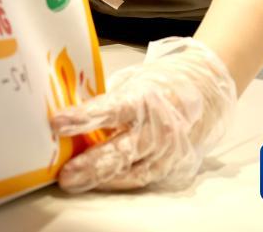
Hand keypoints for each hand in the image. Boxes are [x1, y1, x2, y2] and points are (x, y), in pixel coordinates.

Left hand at [52, 37, 237, 191]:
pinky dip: (118, 181)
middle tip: (65, 173)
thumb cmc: (161, 81)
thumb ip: (105, 97)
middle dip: (90, 164)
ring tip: (74, 182)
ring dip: (101, 178)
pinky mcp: (171, 163)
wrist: (205, 89)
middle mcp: (158, 127)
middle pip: (121, 149)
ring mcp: (167, 149)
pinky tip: (97, 182)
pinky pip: (141, 176)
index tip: (57, 123)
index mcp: (146, 98)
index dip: (83, 118)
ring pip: (131, 170)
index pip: (111, 109)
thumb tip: (70, 108)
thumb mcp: (131, 80)